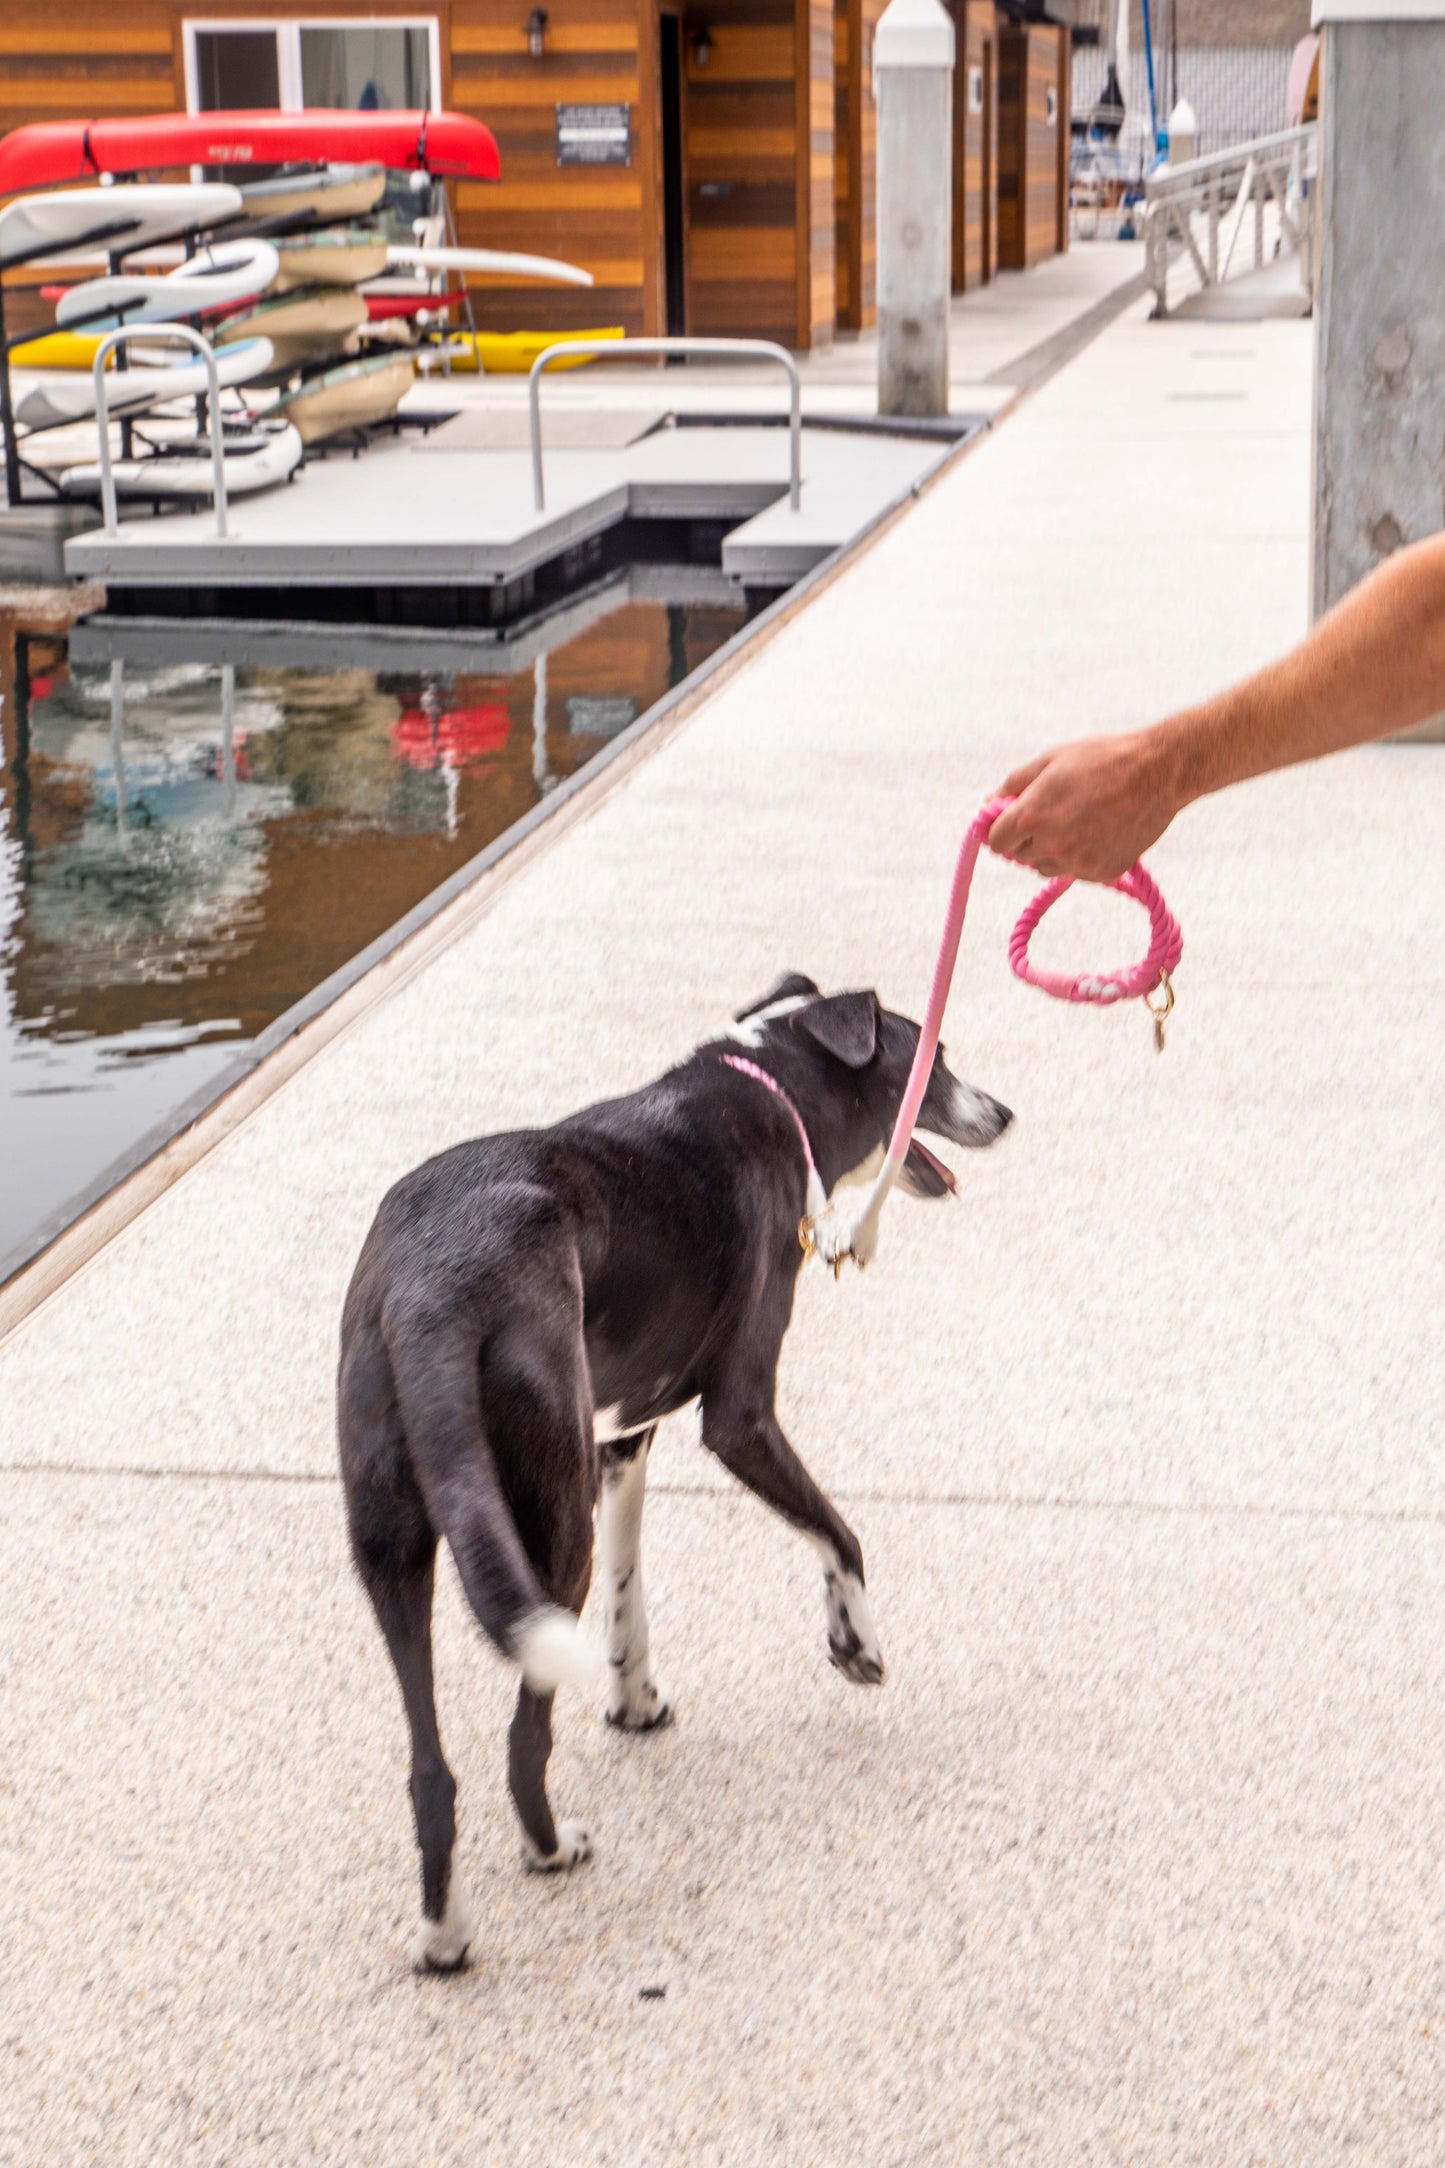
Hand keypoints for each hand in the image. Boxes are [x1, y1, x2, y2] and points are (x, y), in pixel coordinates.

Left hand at [988, 730, 1183, 882]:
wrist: (1159, 774)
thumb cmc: (1104, 759)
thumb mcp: (1052, 760)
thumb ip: (1015, 785)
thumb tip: (989, 803)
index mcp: (1032, 816)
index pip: (996, 842)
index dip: (1001, 829)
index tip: (1012, 820)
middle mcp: (1052, 845)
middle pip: (1020, 856)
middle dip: (1028, 837)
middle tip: (1053, 812)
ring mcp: (1078, 863)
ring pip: (1047, 867)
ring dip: (1052, 851)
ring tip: (1078, 820)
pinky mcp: (1102, 872)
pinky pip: (1077, 871)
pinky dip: (1081, 856)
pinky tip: (1100, 830)